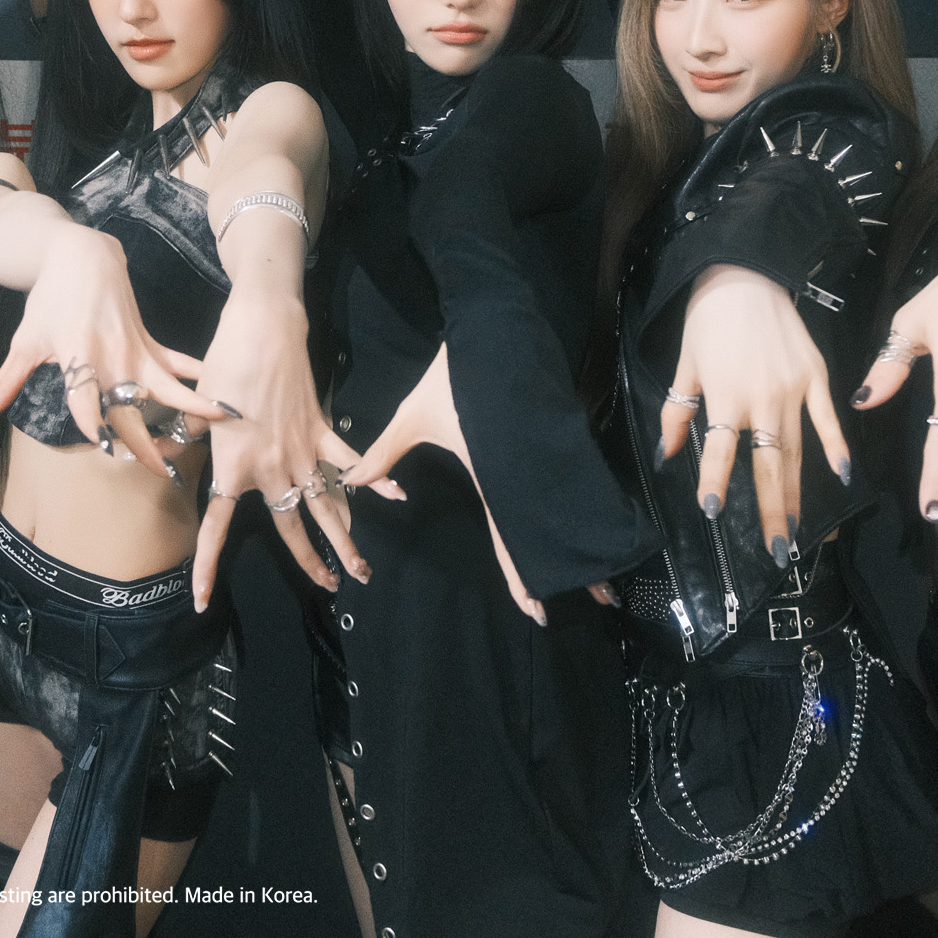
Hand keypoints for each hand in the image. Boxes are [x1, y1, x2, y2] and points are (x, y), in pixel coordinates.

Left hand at [0, 227, 221, 478]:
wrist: (82, 256)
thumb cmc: (49, 300)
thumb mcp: (25, 340)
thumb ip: (8, 380)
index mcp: (77, 355)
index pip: (84, 398)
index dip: (92, 422)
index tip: (103, 446)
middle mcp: (110, 357)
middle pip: (130, 406)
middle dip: (146, 440)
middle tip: (160, 472)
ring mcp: (135, 350)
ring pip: (166, 387)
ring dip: (190, 407)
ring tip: (216, 425)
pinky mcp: (150, 342)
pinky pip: (178, 363)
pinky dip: (197, 377)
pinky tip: (221, 395)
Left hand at [188, 294, 368, 609]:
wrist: (262, 332)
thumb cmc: (225, 365)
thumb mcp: (197, 408)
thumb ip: (191, 436)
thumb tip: (176, 449)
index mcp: (233, 467)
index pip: (215, 527)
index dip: (207, 565)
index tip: (200, 600)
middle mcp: (270, 469)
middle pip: (290, 527)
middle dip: (309, 562)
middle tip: (326, 588)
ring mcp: (300, 452)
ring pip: (325, 506)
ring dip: (344, 539)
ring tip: (360, 570)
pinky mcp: (321, 431)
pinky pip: (349, 461)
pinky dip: (374, 477)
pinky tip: (396, 496)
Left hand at [345, 347, 548, 624]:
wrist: (493, 328)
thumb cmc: (452, 374)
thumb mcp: (414, 416)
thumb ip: (384, 453)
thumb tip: (354, 483)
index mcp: (490, 471)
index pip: (508, 534)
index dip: (519, 570)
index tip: (533, 605)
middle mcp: (515, 471)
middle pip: (535, 533)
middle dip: (546, 571)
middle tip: (552, 609)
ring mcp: (533, 456)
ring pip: (549, 515)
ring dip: (559, 548)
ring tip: (583, 582)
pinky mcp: (542, 442)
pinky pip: (551, 489)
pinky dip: (559, 516)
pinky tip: (564, 534)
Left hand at [657, 267, 850, 570]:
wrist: (745, 274)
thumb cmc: (707, 321)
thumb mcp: (684, 367)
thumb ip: (676, 413)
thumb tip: (665, 455)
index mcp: (725, 396)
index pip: (719, 450)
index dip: (716, 481)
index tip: (714, 512)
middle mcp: (762, 398)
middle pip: (768, 464)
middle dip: (770, 509)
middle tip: (774, 549)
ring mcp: (795, 388)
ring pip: (797, 451)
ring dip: (797, 492)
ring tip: (797, 530)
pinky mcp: (817, 376)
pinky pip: (827, 418)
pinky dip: (836, 447)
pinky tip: (842, 476)